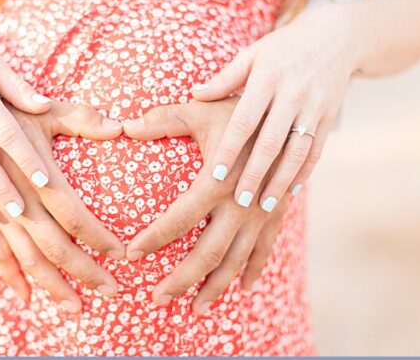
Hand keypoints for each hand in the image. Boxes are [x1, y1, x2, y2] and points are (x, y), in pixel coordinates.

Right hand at [0, 100, 125, 311]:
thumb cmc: (3, 105)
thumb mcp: (41, 106)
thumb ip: (80, 117)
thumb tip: (118, 128)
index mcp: (34, 172)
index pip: (73, 214)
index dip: (98, 237)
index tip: (122, 254)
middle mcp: (15, 197)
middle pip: (54, 245)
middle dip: (84, 271)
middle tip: (113, 291)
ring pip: (26, 257)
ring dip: (51, 284)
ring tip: (75, 307)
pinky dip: (9, 275)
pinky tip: (25, 296)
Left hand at [123, 97, 290, 313]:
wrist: (293, 110)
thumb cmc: (240, 108)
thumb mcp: (201, 110)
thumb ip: (163, 119)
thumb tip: (125, 126)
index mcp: (217, 181)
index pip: (179, 219)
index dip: (154, 239)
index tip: (130, 256)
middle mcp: (241, 203)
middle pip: (207, 253)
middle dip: (181, 280)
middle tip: (156, 300)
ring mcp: (262, 212)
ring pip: (236, 260)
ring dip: (215, 287)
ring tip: (195, 310)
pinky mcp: (278, 213)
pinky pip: (266, 249)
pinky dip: (254, 271)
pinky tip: (243, 290)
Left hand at [191, 11, 354, 209]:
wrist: (338, 37)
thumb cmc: (283, 48)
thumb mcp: (253, 54)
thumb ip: (225, 78)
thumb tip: (195, 94)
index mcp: (268, 78)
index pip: (245, 120)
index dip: (230, 148)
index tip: (216, 174)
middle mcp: (293, 95)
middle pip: (271, 142)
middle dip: (255, 174)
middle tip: (239, 201)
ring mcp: (315, 108)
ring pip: (296, 152)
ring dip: (280, 181)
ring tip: (264, 205)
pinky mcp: (330, 117)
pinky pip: (316, 150)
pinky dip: (303, 173)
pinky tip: (290, 192)